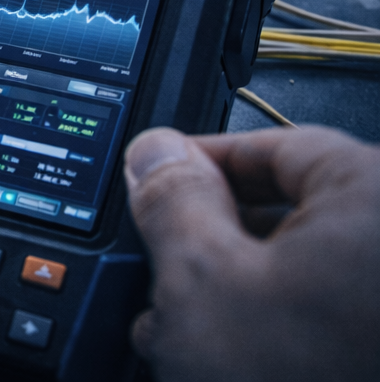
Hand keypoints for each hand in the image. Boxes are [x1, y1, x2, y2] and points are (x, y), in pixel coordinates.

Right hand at [125, 125, 379, 381]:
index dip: (199, 162)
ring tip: (186, 339)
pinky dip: (288, 335)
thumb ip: (171, 200)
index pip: (276, 146)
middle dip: (216, 244)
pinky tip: (235, 365)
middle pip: (297, 214)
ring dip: (243, 299)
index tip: (151, 180)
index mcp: (379, 198)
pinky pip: (337, 321)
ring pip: (313, 276)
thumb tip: (157, 153)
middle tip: (160, 271)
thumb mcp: (203, 284)